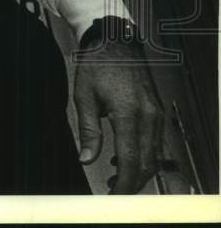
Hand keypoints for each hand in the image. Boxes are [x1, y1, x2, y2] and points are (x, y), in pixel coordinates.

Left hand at [73, 38, 163, 193]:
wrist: (115, 44)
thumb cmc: (96, 67)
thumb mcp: (84, 97)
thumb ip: (88, 131)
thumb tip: (86, 158)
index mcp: (128, 113)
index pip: (130, 160)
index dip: (124, 184)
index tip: (113, 196)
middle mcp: (148, 116)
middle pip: (146, 163)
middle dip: (132, 182)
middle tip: (113, 191)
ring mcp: (156, 114)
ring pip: (154, 156)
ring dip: (138, 171)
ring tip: (116, 178)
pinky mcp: (157, 112)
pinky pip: (155, 143)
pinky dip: (143, 156)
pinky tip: (124, 158)